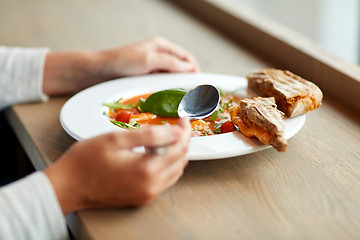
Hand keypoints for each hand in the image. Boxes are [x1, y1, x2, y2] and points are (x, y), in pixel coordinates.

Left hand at [43, 37, 198, 94]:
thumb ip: (170, 63)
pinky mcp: (144, 79)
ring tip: (182, 101)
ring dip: (176, 88)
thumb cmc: (121, 61)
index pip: (186, 58)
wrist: (97, 71)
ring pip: (170, 79)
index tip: (199, 85)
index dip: (194, 71)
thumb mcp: (148, 59)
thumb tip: (190, 70)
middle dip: (187, 81)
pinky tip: (167, 101)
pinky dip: (166, 92)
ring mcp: (151, 68)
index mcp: (161, 46)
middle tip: (192, 96)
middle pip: (180, 69)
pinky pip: (160, 85)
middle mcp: (158, 56)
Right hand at [44, 118, 191, 214]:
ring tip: (166, 138)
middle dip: (182, 140)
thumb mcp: (115, 139)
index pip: (180, 148)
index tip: (183, 119)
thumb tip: (173, 131)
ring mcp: (147, 194)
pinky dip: (166, 165)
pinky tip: (154, 153)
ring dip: (175, 153)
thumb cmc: (85, 162)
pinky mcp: (142, 198)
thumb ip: (148, 135)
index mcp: (146, 170)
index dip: (184, 131)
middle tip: (177, 126)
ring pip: (175, 171)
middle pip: (181, 160)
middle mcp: (151, 186)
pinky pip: (164, 181)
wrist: (67, 187)